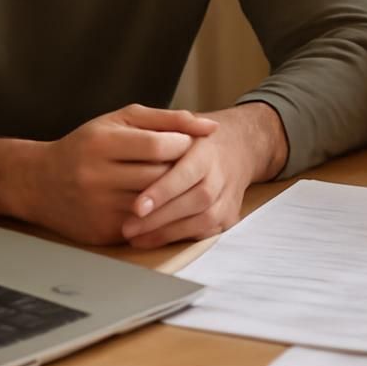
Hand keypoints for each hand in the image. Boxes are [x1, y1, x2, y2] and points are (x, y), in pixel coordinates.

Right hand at [19, 104, 217, 244]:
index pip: (158, 146)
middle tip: (192, 165)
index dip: (182, 145)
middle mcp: (96, 176)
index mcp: (101, 143)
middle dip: (181, 170)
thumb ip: (167, 120)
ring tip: (179, 183)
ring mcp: (98, 207)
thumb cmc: (87, 145)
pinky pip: (145, 226)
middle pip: (159, 176)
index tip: (189, 144)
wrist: (38, 183)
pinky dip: (159, 215)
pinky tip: (163, 204)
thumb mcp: (120, 121)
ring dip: (174, 195)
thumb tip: (211, 127)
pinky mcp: (102, 231)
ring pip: (155, 204)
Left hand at [119, 103, 284, 248]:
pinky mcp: (230, 216)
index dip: (163, 191)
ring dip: (168, 233)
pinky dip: (179, 239)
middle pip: (196, 200)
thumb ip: (161, 130)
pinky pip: (206, 233)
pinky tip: (152, 240)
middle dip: (160, 218)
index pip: (187, 173)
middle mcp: (222, 175)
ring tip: (135, 238)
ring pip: (203, 220)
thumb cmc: (196, 140)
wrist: (238, 147)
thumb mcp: (180, 125)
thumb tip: (135, 144)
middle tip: (128, 228)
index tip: (137, 206)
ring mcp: (229, 197)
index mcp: (207, 151)